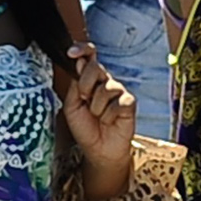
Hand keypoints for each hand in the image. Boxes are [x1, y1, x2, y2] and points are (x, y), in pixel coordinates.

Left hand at [60, 42, 136, 170]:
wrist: (98, 150)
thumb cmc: (85, 128)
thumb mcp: (71, 106)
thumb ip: (74, 85)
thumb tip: (78, 62)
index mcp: (89, 79)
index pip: (89, 56)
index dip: (82, 49)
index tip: (72, 52)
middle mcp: (105, 81)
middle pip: (95, 67)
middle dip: (85, 85)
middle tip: (85, 100)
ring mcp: (118, 91)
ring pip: (105, 88)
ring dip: (96, 107)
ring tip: (98, 116)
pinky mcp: (129, 102)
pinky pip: (118, 102)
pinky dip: (109, 115)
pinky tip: (110, 121)